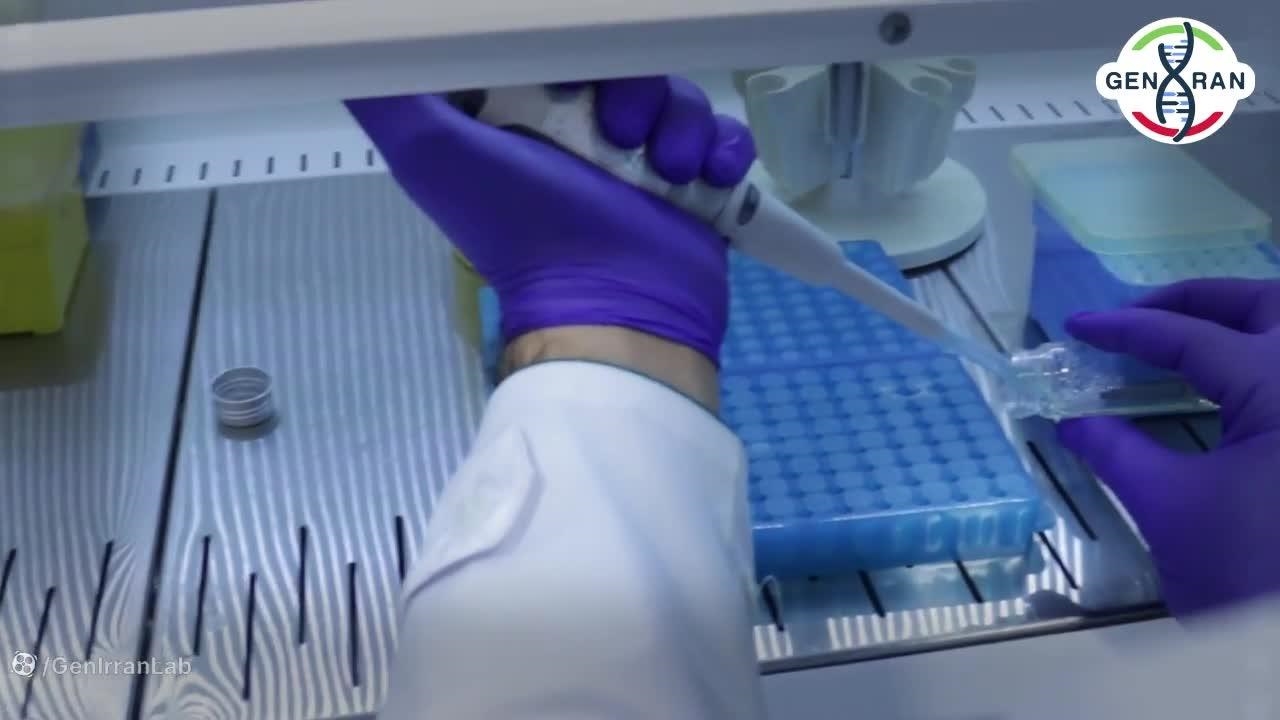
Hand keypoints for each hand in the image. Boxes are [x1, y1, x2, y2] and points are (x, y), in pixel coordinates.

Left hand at [345, 78, 755, 364]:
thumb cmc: (525, 228)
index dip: (568, 47)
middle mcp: (579, 129)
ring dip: (678, 126)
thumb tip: (349, 38)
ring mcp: (640, 156)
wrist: (615, 310)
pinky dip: (723, 151)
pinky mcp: (692, 180)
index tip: (568, 79)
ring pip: (675, 92)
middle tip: (617, 135)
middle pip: (623, 60)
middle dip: (632, 88)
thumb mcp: (435, 154)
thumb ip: (392, 93)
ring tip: (666, 171)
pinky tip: (707, 178)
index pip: (555, 45)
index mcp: (521, 115)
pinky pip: (721, 133)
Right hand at [1057, 278, 1279, 615]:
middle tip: (1138, 314)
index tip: (1078, 327)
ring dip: (1238, 324)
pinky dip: (1256, 367)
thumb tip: (1072, 421)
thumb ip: (1117, 450)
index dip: (1127, 328)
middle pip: (1266, 304)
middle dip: (1199, 299)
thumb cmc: (1243, 571)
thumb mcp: (1169, 505)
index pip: (1192, 337)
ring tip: (1178, 339)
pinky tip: (1219, 389)